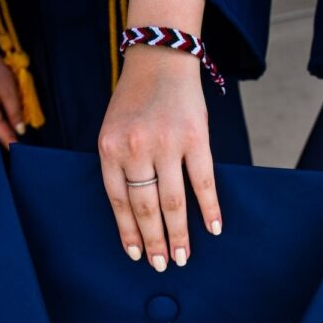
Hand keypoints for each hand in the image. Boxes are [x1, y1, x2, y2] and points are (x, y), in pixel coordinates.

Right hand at [0, 38, 22, 147]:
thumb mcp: (8, 90)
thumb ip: (15, 112)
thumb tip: (20, 131)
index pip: (2, 137)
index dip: (12, 146)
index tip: (21, 158)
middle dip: (7, 140)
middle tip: (20, 152)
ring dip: (2, 128)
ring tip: (15, 138)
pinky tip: (4, 120)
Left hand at [98, 45, 220, 271]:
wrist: (160, 58)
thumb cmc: (135, 98)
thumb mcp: (113, 128)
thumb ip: (120, 164)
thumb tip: (135, 212)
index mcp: (109, 148)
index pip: (118, 201)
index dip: (128, 232)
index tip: (135, 254)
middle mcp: (136, 148)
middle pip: (146, 207)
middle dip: (154, 241)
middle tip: (162, 264)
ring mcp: (167, 143)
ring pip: (173, 202)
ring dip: (179, 234)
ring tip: (184, 256)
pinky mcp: (196, 137)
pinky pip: (203, 182)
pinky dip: (209, 208)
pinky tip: (212, 228)